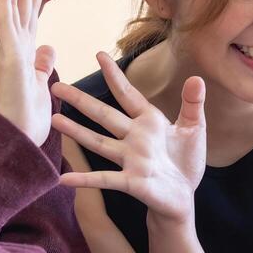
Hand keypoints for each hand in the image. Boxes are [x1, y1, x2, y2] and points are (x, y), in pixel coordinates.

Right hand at [0, 0, 55, 144]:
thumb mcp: (40, 85)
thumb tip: (48, 49)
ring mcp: (11, 47)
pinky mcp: (9, 55)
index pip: (32, 9)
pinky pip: (6, 21)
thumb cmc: (25, 118)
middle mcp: (16, 42)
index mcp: (26, 48)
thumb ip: (42, 64)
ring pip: (13, 2)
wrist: (15, 140)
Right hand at [51, 52, 205, 224]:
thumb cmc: (185, 162)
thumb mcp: (193, 129)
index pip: (128, 94)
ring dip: (76, 132)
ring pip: (98, 142)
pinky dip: (84, 179)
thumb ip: (192, 104)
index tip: (100, 55)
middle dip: (81, 101)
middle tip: (57, 87)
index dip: (114, 76)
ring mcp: (130, 159)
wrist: (183, 198)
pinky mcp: (131, 182)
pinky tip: (64, 179)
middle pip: (103, 114)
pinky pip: (104, 179)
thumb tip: (197, 78)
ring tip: (54, 120)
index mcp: (149, 122)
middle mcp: (134, 138)